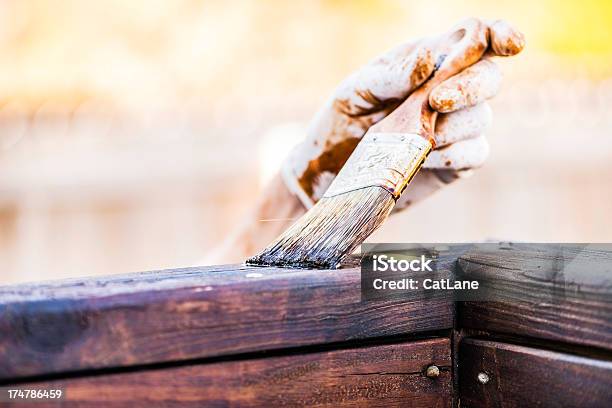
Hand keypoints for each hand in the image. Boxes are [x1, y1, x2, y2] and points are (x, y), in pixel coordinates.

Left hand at [281, 18, 524, 209]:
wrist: (332, 172)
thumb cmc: (344, 120)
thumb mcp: (357, 90)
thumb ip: (391, 74)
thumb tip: (429, 61)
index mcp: (430, 60)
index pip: (477, 37)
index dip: (499, 35)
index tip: (509, 45)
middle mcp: (451, 89)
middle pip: (489, 77)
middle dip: (469, 87)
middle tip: (435, 101)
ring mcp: (457, 127)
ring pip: (481, 118)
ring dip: (449, 127)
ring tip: (410, 138)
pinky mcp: (457, 161)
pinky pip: (475, 153)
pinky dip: (451, 154)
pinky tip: (422, 158)